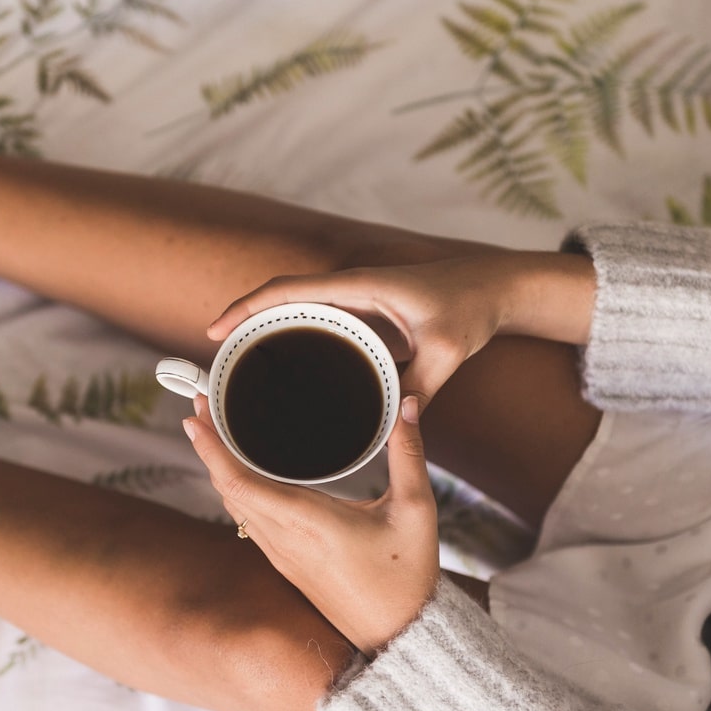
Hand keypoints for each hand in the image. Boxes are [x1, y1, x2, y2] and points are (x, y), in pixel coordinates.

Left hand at [182, 391, 439, 657]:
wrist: (399, 634)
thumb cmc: (409, 575)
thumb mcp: (416, 511)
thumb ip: (410, 453)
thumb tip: (410, 403)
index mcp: (308, 522)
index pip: (241, 482)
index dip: (211, 448)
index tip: (195, 415)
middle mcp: (285, 539)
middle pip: (227, 488)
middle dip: (208, 444)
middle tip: (203, 402)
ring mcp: (281, 554)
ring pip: (234, 505)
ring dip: (218, 466)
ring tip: (214, 428)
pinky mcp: (286, 563)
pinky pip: (248, 520)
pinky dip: (235, 489)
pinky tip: (241, 471)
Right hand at [205, 256, 518, 414]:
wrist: (495, 290)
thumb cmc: (470, 308)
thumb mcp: (446, 350)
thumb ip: (421, 386)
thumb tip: (394, 423)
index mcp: (358, 286)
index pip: (287, 290)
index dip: (246, 307)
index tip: (215, 330)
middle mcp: (351, 289)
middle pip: (282, 300)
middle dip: (245, 321)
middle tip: (217, 360)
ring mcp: (357, 301)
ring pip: (299, 311)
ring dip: (268, 331)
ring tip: (241, 368)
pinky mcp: (367, 314)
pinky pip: (320, 323)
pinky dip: (296, 339)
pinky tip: (288, 369)